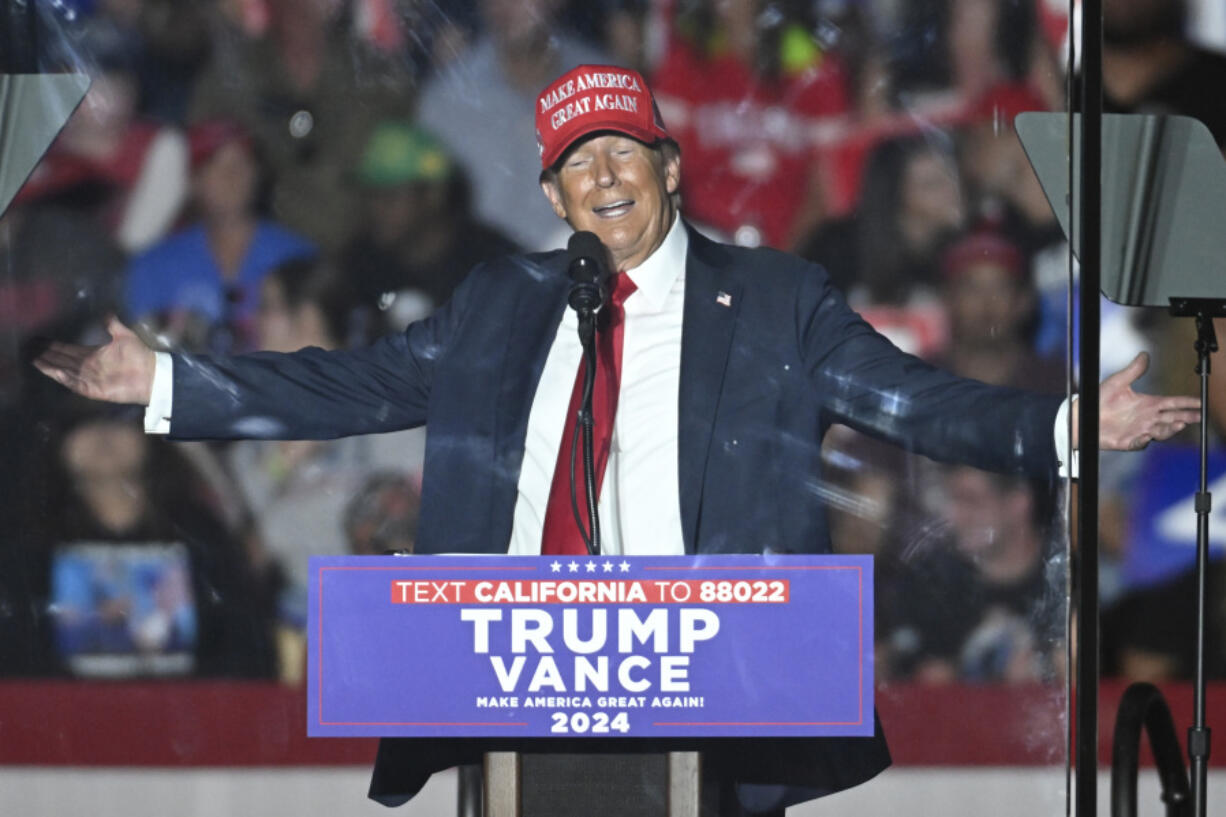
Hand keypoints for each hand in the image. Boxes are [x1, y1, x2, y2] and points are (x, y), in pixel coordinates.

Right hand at [32, 316, 156, 405]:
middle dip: (47, 355)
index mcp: (94, 354)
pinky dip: (65, 378)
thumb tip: (106, 311)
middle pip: (63, 360)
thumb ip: (113, 324)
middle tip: (29, 349)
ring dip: (50, 366)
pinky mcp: (94, 390)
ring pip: (65, 372)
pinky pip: (75, 384)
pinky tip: (54, 371)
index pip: (69, 350)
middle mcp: (88, 367)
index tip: (40, 340)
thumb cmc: (140, 356)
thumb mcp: (125, 336)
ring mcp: (90, 379)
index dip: (55, 346)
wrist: (153, 374)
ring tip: (34, 360)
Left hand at [1083, 352, 1201, 450]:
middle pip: (1172, 418)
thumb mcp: (1117, 382)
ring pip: (1161, 432)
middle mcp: (1147, 418)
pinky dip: (1143, 440)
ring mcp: (1139, 431)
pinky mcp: (1128, 442)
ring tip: (1178, 424)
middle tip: (1196, 416)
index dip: (1186, 403)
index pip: (1172, 403)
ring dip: (1170, 429)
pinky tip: (1146, 436)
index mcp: (1148, 404)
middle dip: (1186, 417)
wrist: (1083, 415)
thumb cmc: (1100, 399)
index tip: (1199, 403)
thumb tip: (1144, 354)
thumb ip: (1133, 371)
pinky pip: (1139, 443)